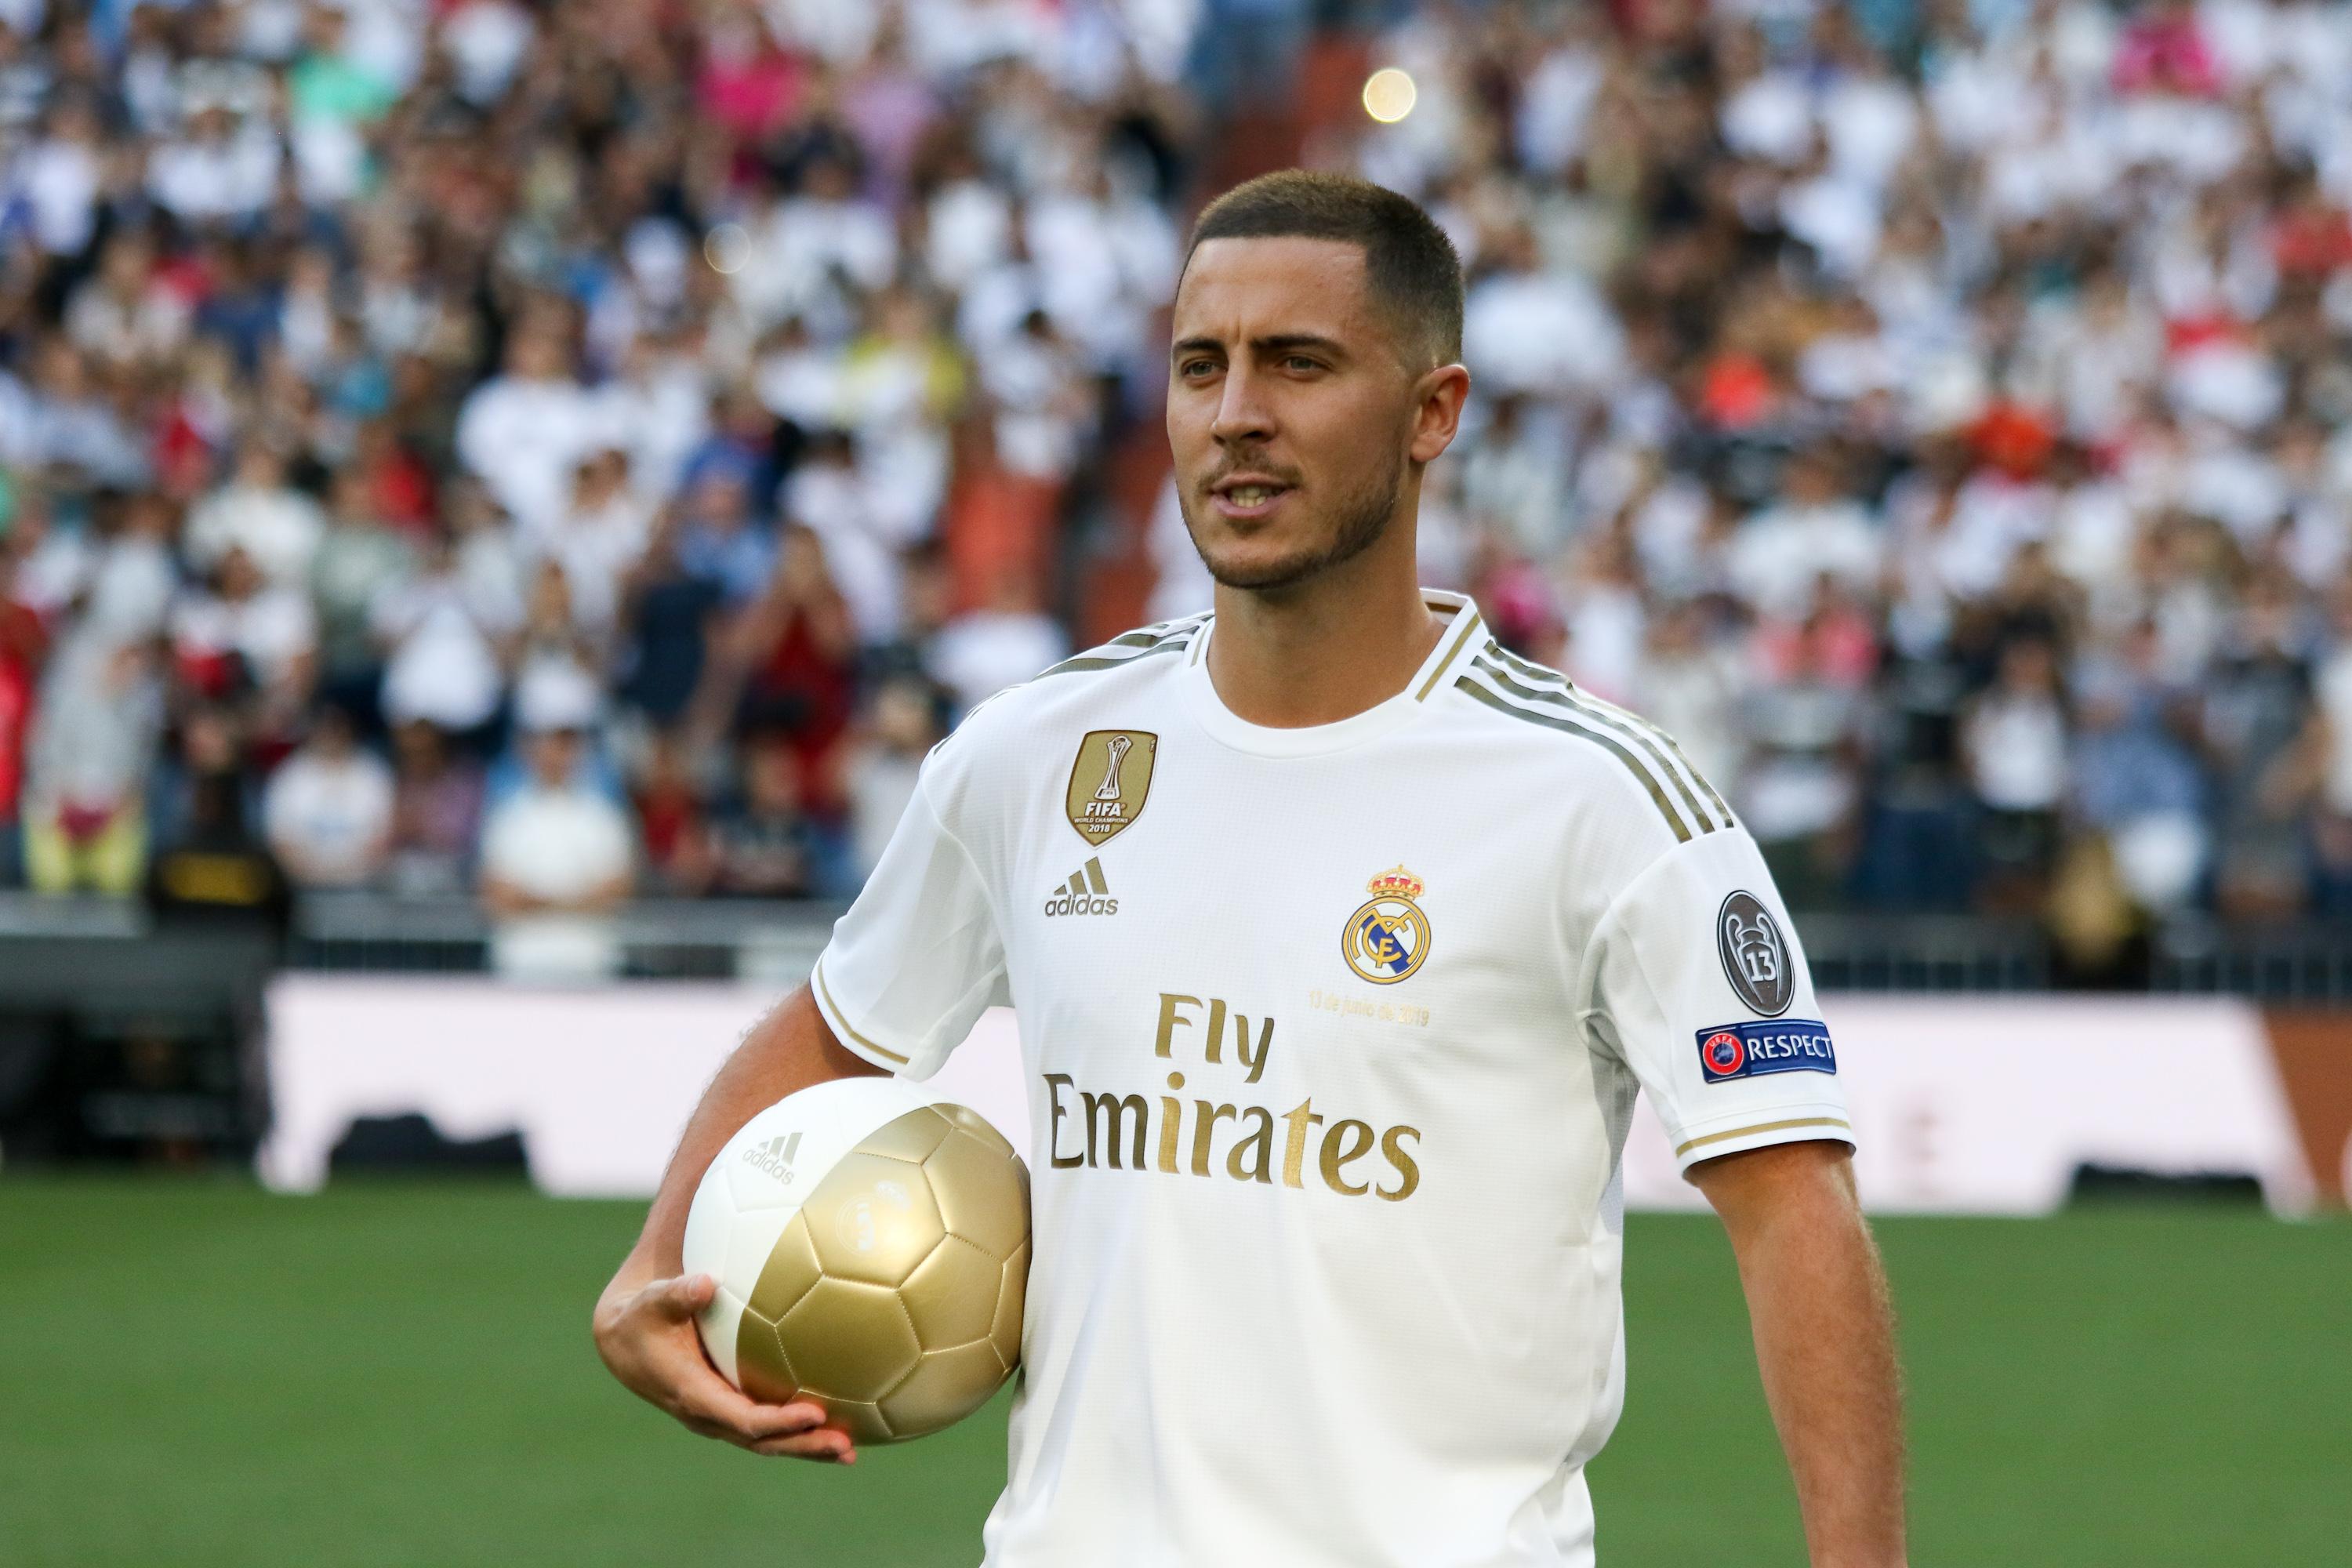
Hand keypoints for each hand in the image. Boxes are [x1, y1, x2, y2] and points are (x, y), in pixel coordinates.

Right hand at [592, 1268, 857, 1462]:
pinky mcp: (729, 1409)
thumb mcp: (652, 1302)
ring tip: (850, 1450)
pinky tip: (836, 1422)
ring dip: (807, 1446)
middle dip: (803, 1445)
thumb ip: (677, 1294)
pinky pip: (767, 1427)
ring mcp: (719, 1417)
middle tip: (845, 1446)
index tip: (813, 1413)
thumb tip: (705, 1283)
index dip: (777, 1420)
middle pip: (762, 1441)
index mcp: (693, 1394)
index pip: (741, 1417)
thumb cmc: (643, 1316)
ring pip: (768, 1441)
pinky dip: (798, 1430)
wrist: (627, 1342)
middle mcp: (709, 1415)